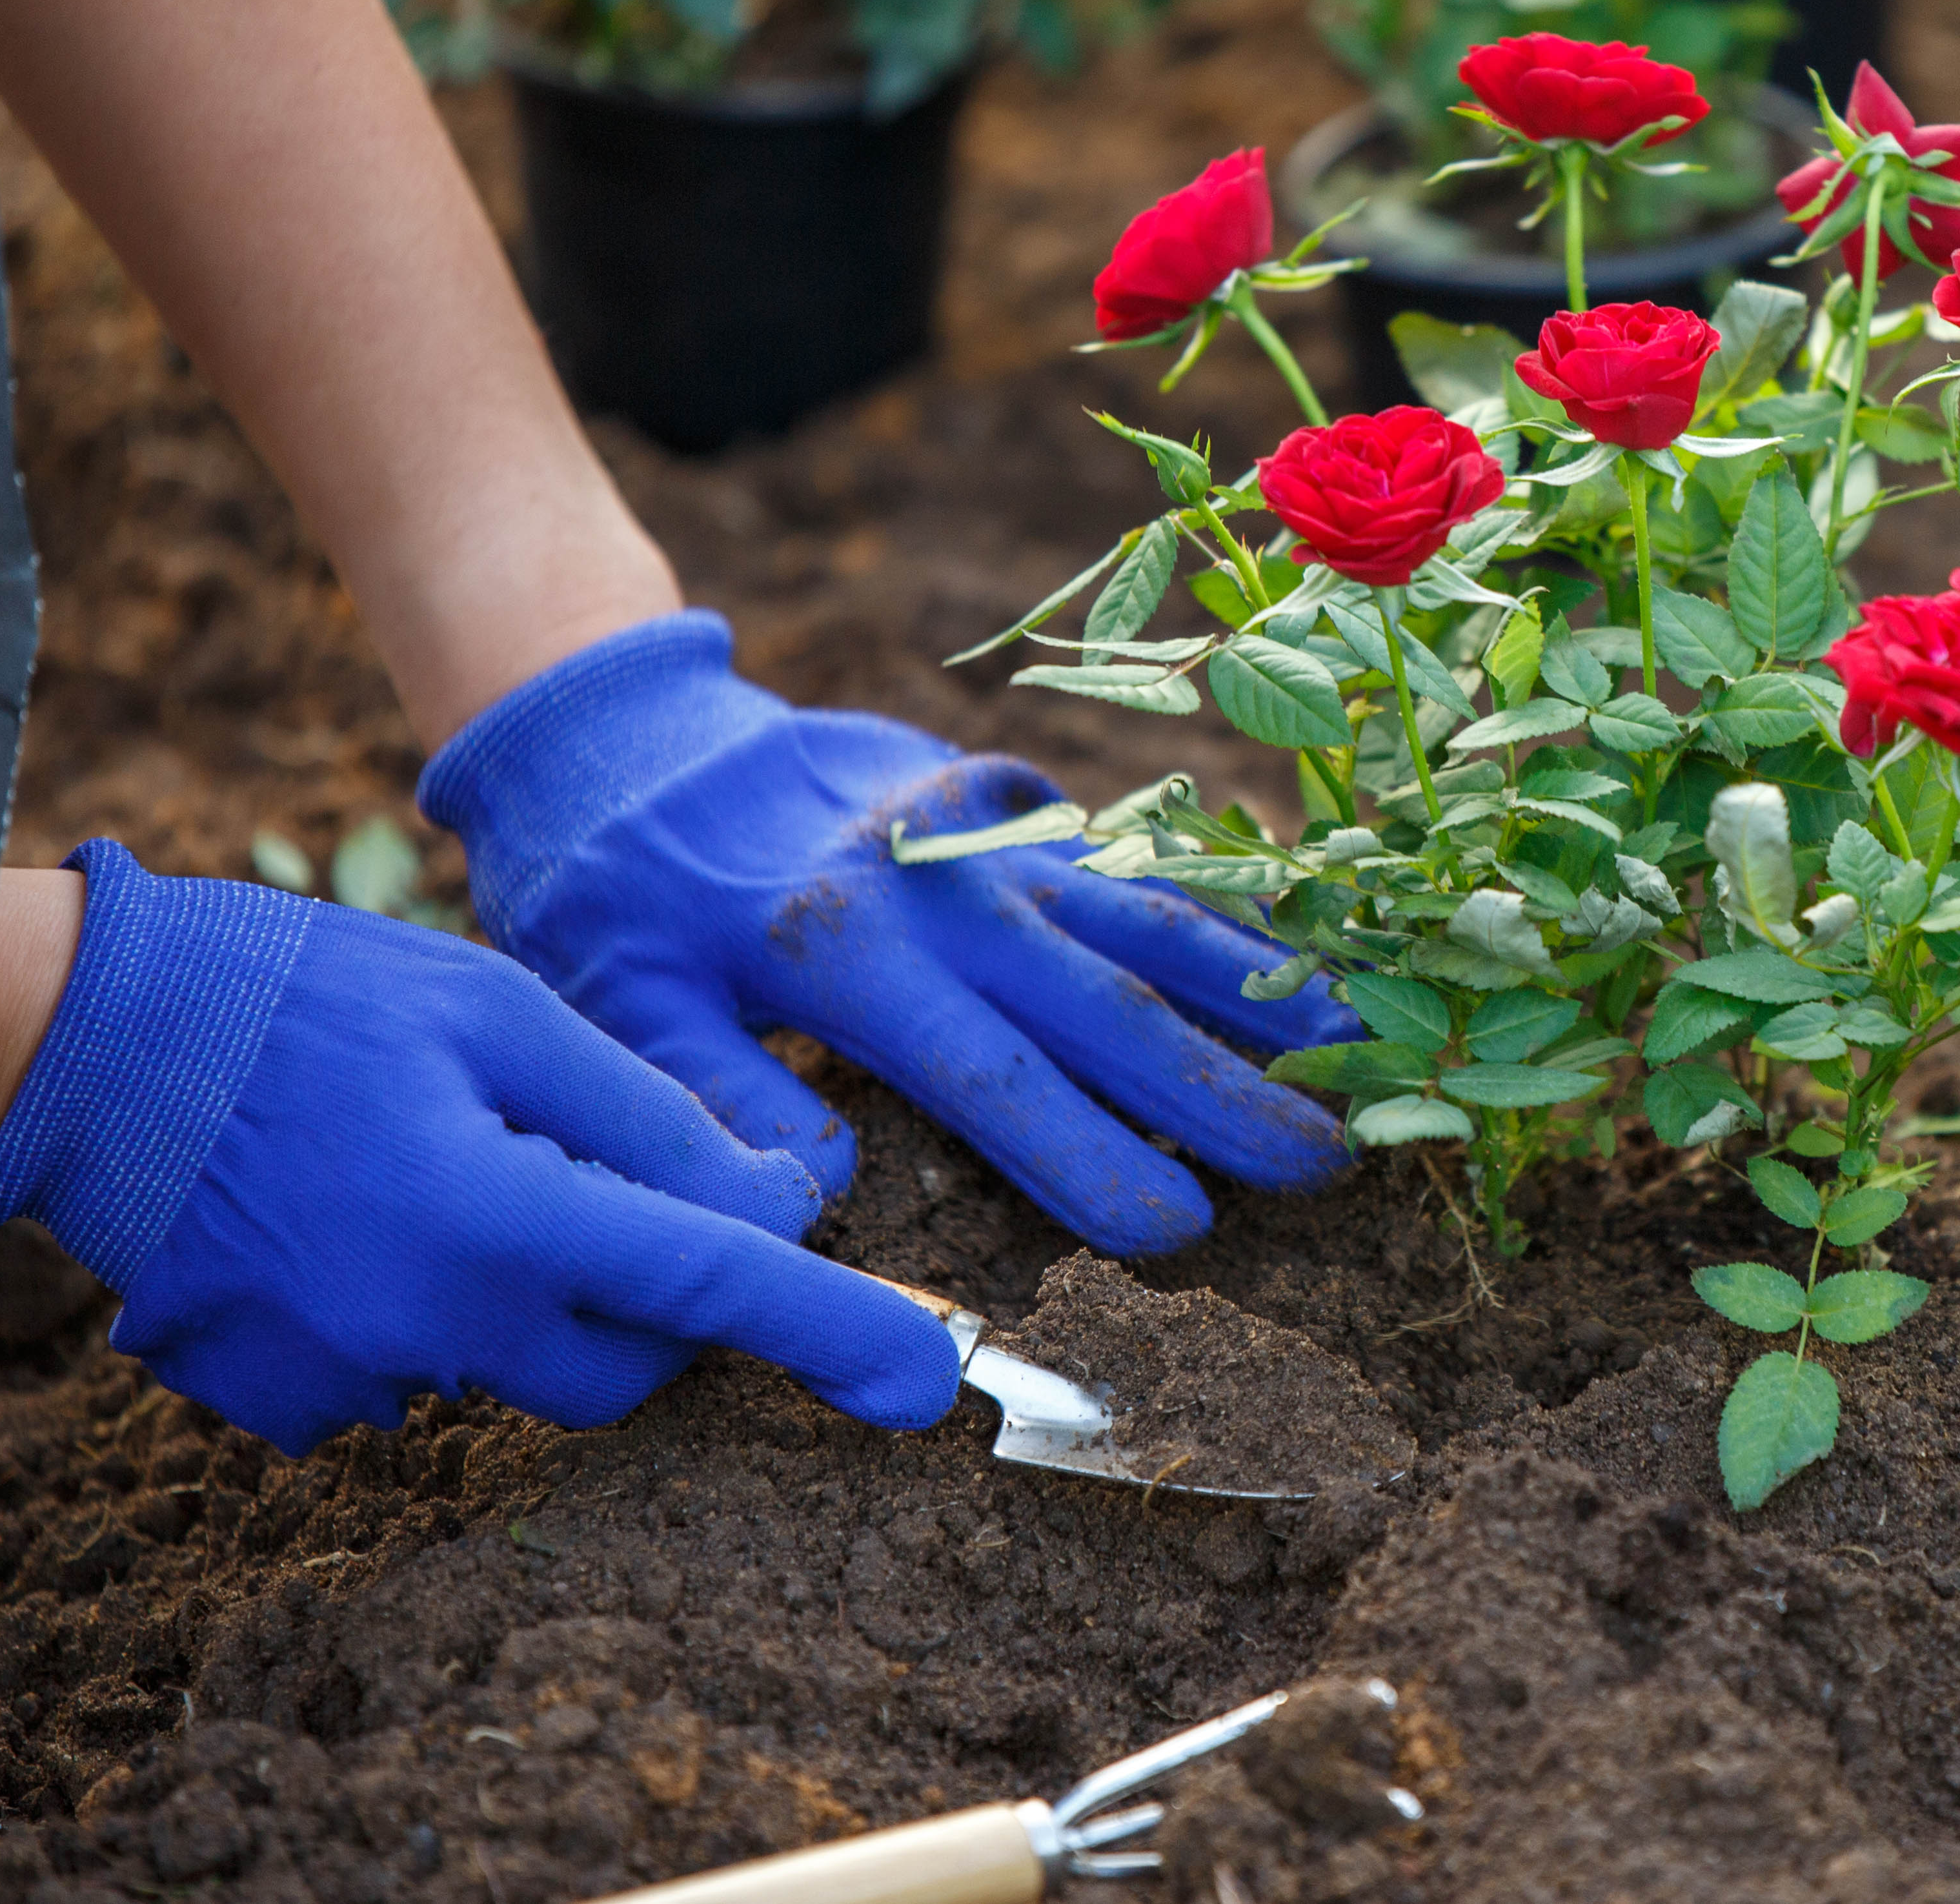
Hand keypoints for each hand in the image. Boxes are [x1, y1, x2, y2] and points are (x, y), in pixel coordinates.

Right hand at [0, 843, 957, 1453]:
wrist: (81, 1045)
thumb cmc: (302, 997)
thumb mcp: (496, 1013)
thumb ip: (645, 1118)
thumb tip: (779, 1202)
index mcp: (495, 1215)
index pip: (712, 1289)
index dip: (835, 1331)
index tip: (928, 1382)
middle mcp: (430, 1324)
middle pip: (626, 1369)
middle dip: (655, 1302)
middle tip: (596, 1182)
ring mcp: (347, 1379)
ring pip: (516, 1370)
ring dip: (524, 1289)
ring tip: (428, 1165)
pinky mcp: (283, 1401)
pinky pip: (411, 1379)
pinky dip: (423, 1310)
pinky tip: (355, 1219)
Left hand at [419, 613, 1359, 1254]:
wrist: (625, 726)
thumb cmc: (609, 890)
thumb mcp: (612, 1001)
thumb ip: (710, 1097)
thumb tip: (813, 1200)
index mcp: (843, 950)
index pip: (992, 1076)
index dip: (1089, 1156)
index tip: (1180, 1233)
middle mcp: (940, 887)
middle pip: (1103, 1001)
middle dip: (1221, 1090)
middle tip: (1326, 1163)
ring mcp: (984, 835)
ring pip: (1140, 916)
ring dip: (1250, 984)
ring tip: (1350, 1038)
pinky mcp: (1006, 803)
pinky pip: (1126, 860)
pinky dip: (1213, 907)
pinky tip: (1287, 945)